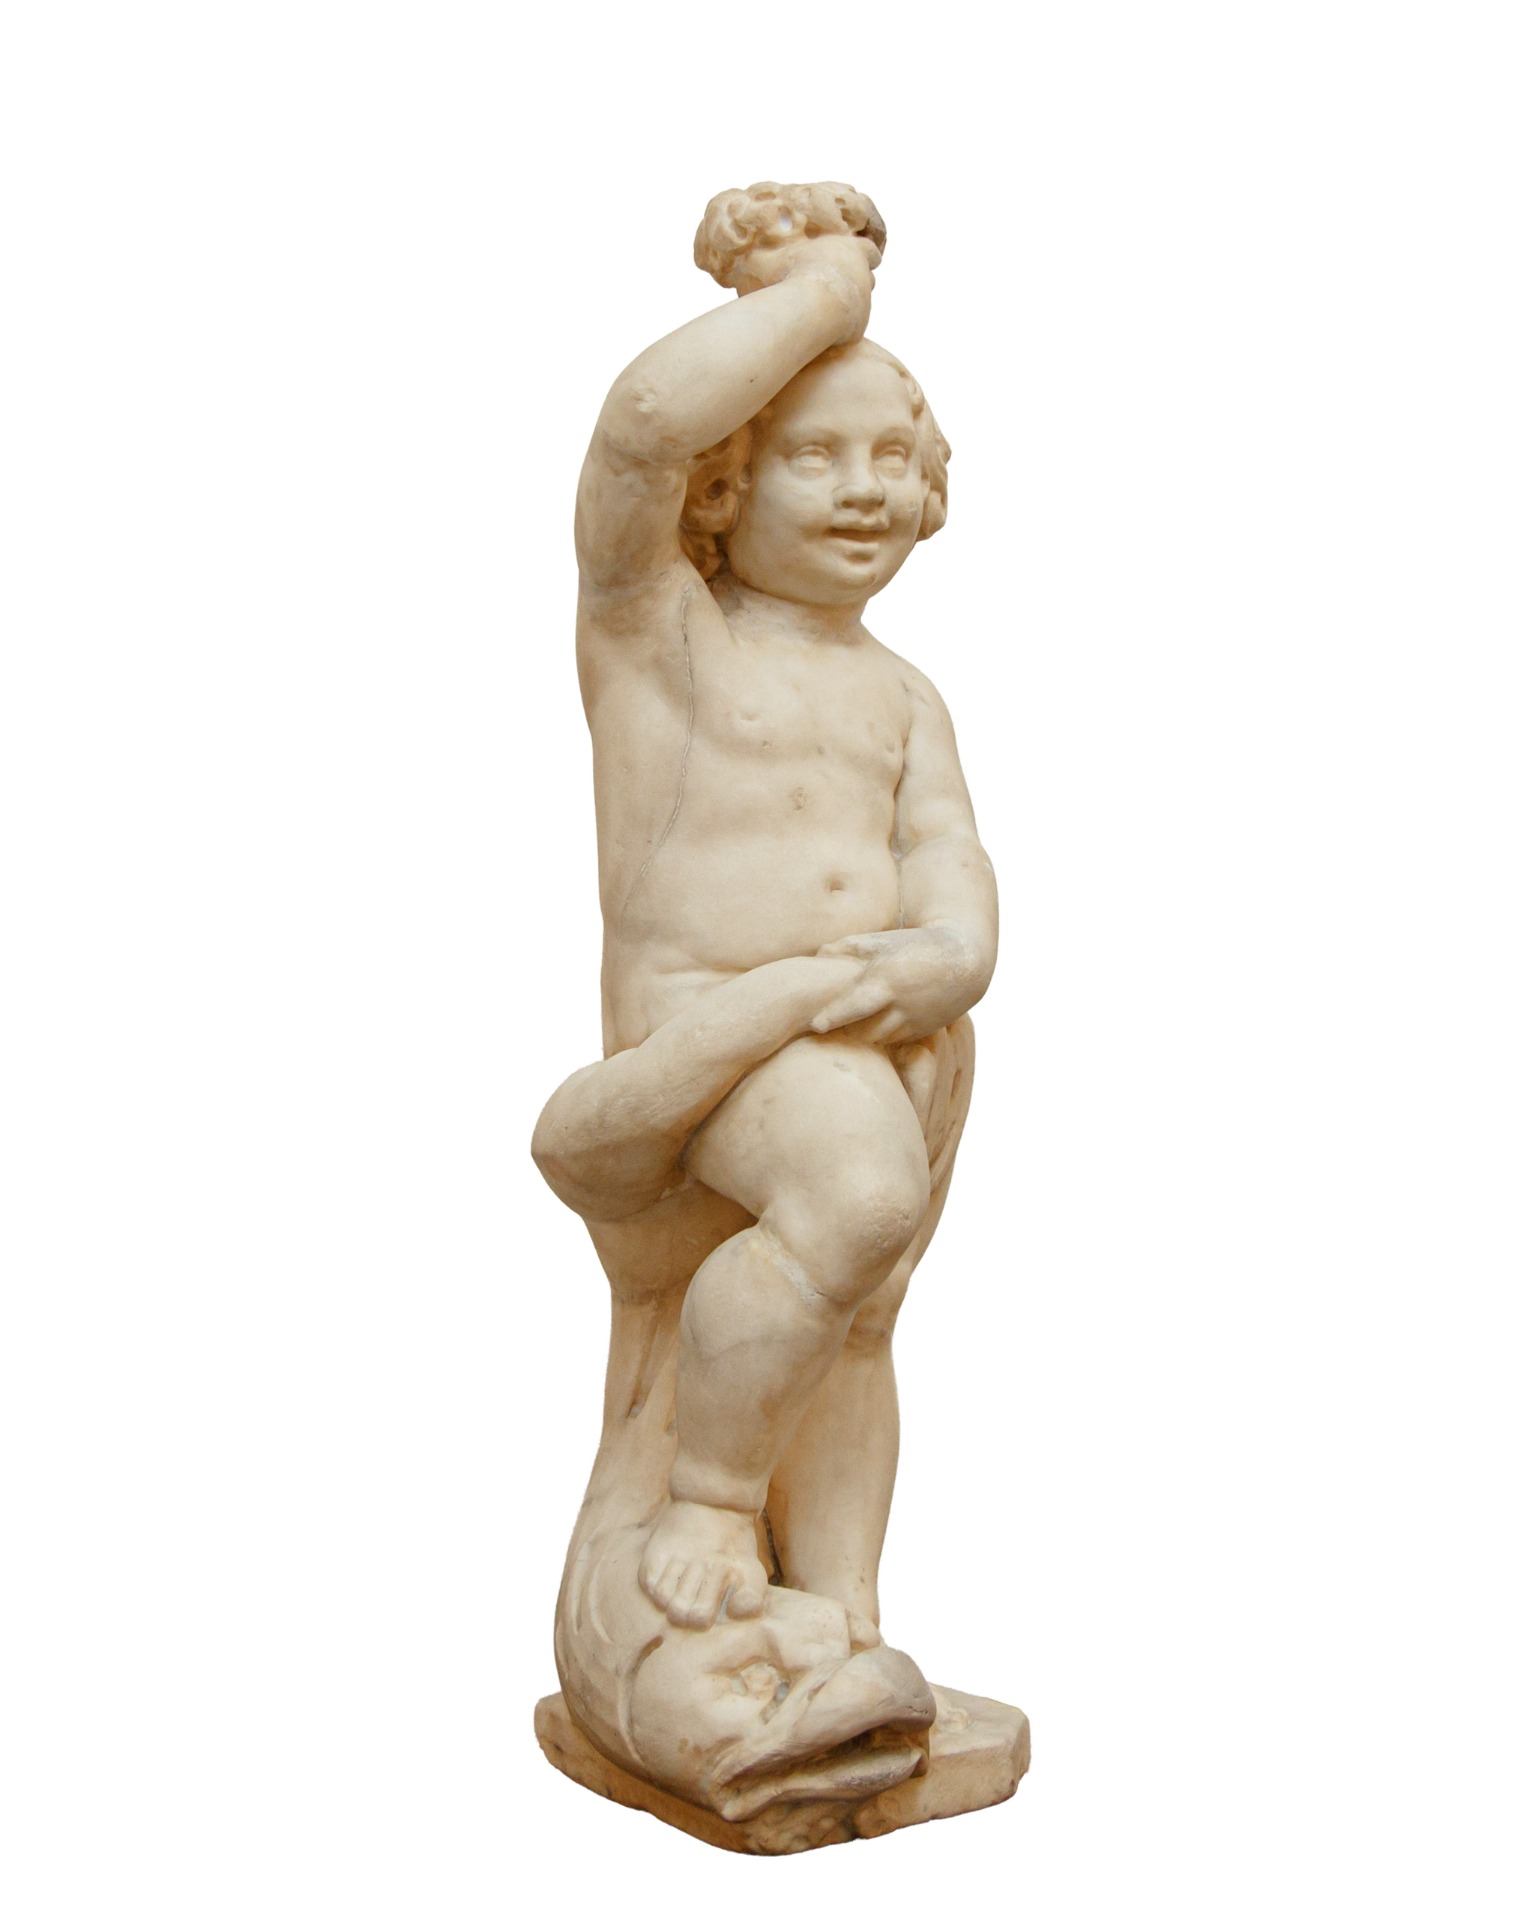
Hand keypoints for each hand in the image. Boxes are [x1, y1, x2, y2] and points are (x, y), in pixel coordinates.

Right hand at [736, 232, 877, 341]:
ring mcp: (863, 302)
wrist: (804, 310)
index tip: (850, 261)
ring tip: (828, 308)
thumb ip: (758, 258)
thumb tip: (738, 257)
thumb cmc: (785, 279)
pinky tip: (823, 330)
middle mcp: (861, 275)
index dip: (861, 254)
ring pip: (864, 301)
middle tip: (837, 286)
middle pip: (869, 276)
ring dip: (850, 303)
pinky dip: (842, 328)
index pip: (869, 249)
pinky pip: (852, 327)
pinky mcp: (859, 327)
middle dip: (856, 280)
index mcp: (849, 250)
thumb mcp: (766, 262)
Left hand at [808, 926, 985, 1044]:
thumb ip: (849, 947)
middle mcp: (899, 1006)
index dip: (833, 1017)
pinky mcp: (921, 1032)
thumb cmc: (917, 945)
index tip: (815, 1025)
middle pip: (861, 1031)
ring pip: (877, 1039)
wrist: (964, 960)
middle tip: (822, 1029)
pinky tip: (868, 1029)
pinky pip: (893, 1041)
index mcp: (886, 981)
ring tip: (842, 1030)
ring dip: (859, 1036)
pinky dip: (878, 1037)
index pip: (854, 1005)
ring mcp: (912, 1022)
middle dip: (842, 1032)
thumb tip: (817, 955)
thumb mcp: (884, 940)